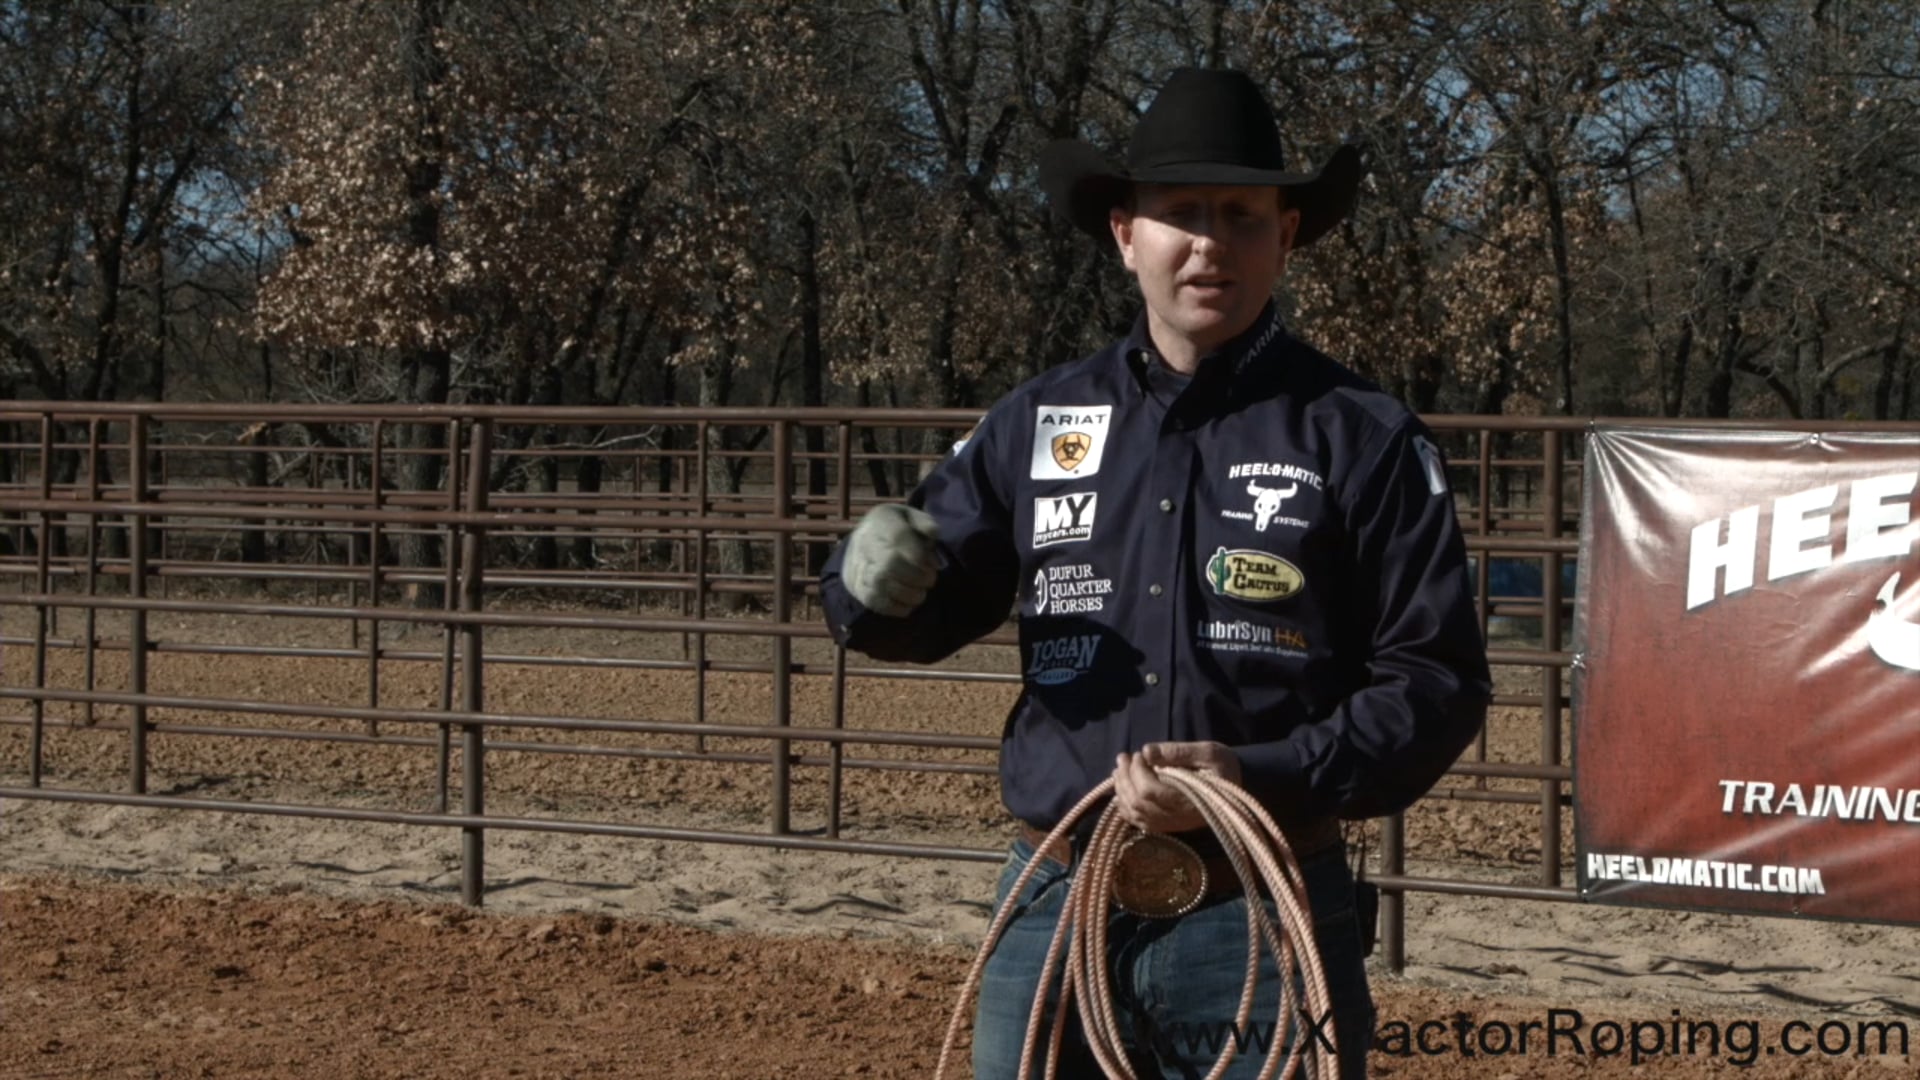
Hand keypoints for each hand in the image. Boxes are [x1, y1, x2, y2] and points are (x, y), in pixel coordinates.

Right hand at [841, 504, 939, 616]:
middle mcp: (866, 542)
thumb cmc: (894, 527)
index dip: (920, 555)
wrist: (861, 539)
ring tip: (920, 594)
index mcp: (881, 521)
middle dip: (916, 576)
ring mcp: (858, 565)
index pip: (899, 538)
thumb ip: (924, 522)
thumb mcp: (910, 516)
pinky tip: (907, 605)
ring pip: (880, 584)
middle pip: (889, 563)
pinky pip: (872, 600)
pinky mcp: (856, 586)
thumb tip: (933, 535)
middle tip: (929, 580)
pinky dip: (894, 608)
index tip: (933, 564)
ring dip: (907, 594)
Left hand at [1111, 741, 1243, 833]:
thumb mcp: (1208, 752)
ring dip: (1121, 791)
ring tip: (1119, 770)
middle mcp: (1179, 817)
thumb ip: (1178, 751)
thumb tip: (1147, 751)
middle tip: (1123, 757)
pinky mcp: (1168, 826)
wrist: (1236, 785)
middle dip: (1125, 778)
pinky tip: (1121, 791)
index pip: (1151, 791)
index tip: (1139, 754)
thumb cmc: (1223, 767)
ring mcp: (1172, 824)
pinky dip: (1125, 807)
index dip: (1137, 772)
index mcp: (1191, 800)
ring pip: (1135, 814)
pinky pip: (1140, 822)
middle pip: (1139, 803)